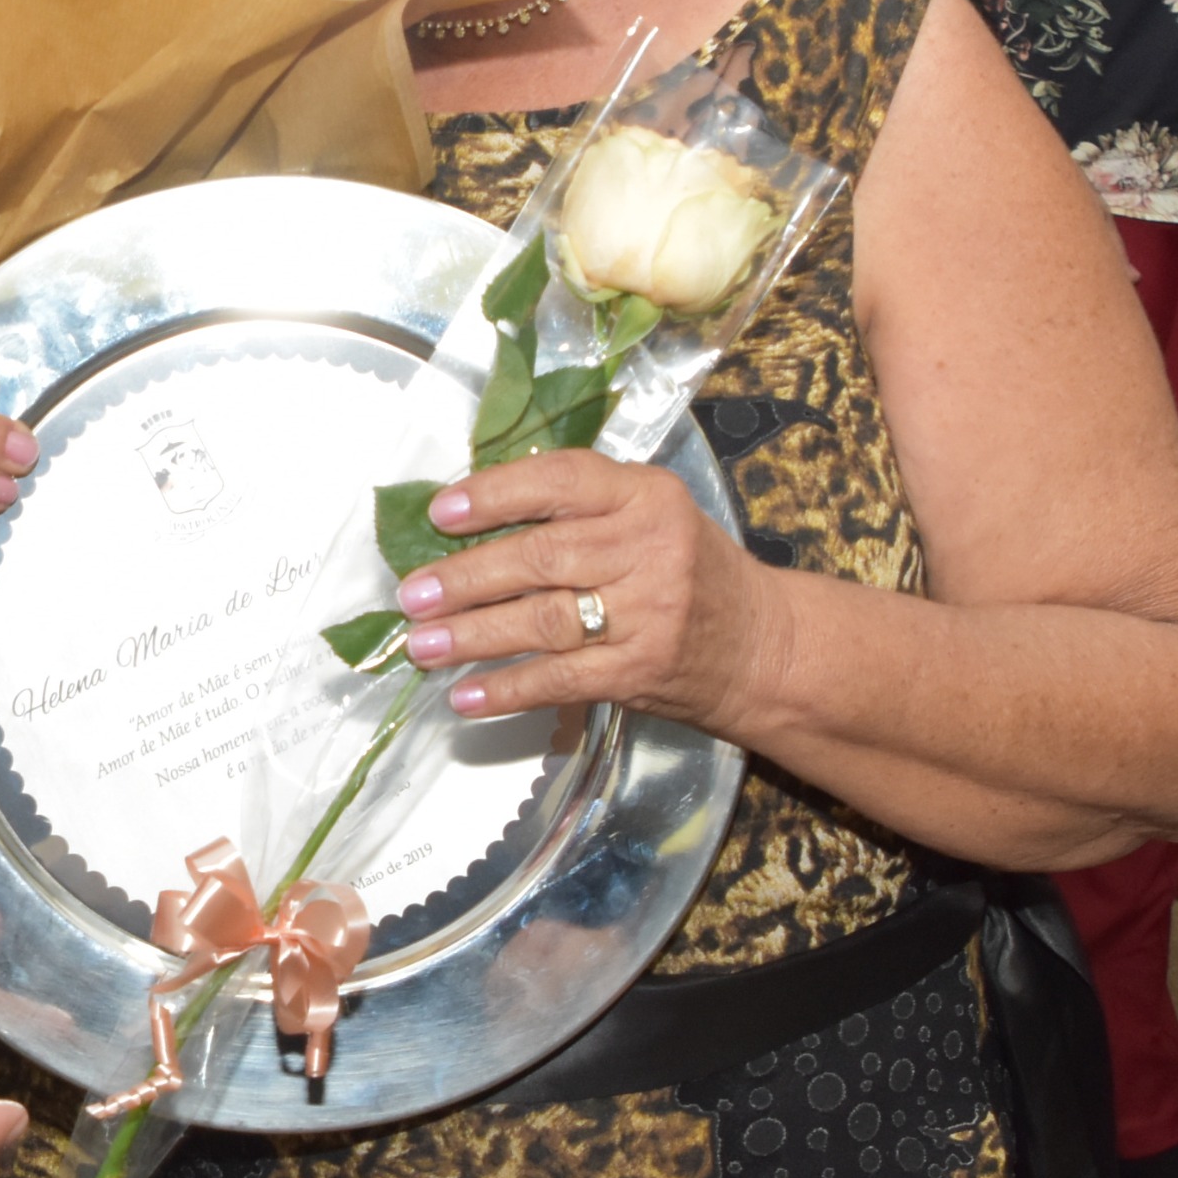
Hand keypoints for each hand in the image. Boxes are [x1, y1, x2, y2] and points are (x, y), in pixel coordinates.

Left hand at [388, 450, 786, 731]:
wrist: (766, 648)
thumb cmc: (691, 571)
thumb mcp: (652, 515)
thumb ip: (580, 508)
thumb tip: (470, 516)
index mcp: (647, 496)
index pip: (562, 481)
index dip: (495, 493)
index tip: (440, 512)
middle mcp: (649, 549)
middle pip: (541, 556)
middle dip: (466, 577)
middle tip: (412, 593)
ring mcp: (647, 614)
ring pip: (543, 620)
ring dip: (472, 635)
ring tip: (422, 643)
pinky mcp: (640, 672)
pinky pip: (560, 679)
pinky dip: (507, 689)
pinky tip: (465, 696)